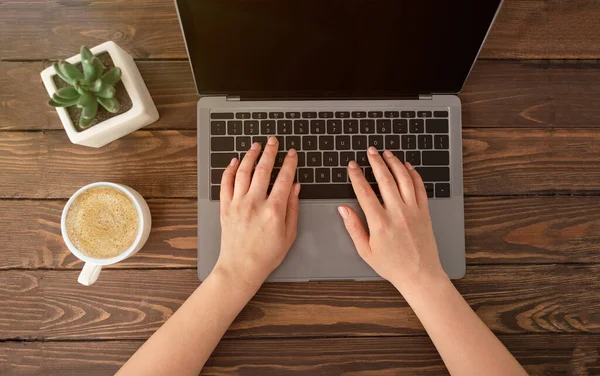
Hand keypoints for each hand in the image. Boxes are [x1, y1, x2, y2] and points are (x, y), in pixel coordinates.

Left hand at [215, 136, 300, 291]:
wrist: (241, 267)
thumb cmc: (267, 255)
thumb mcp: (289, 233)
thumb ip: (293, 207)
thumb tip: (295, 186)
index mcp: (274, 210)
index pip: (284, 178)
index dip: (289, 162)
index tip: (292, 153)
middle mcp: (255, 203)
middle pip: (263, 169)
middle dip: (269, 151)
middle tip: (273, 141)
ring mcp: (238, 203)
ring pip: (243, 171)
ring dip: (250, 155)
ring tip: (256, 146)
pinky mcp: (225, 207)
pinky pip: (226, 183)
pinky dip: (229, 170)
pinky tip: (235, 161)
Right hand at [338, 147, 445, 292]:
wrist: (420, 275)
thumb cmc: (392, 265)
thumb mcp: (366, 251)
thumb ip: (354, 227)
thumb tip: (343, 209)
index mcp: (380, 223)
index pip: (365, 192)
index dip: (357, 176)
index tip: (352, 166)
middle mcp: (397, 213)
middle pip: (385, 179)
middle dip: (376, 162)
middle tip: (370, 151)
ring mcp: (413, 211)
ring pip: (404, 179)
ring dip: (395, 163)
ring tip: (387, 153)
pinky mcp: (425, 212)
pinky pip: (420, 188)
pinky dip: (414, 174)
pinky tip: (407, 167)